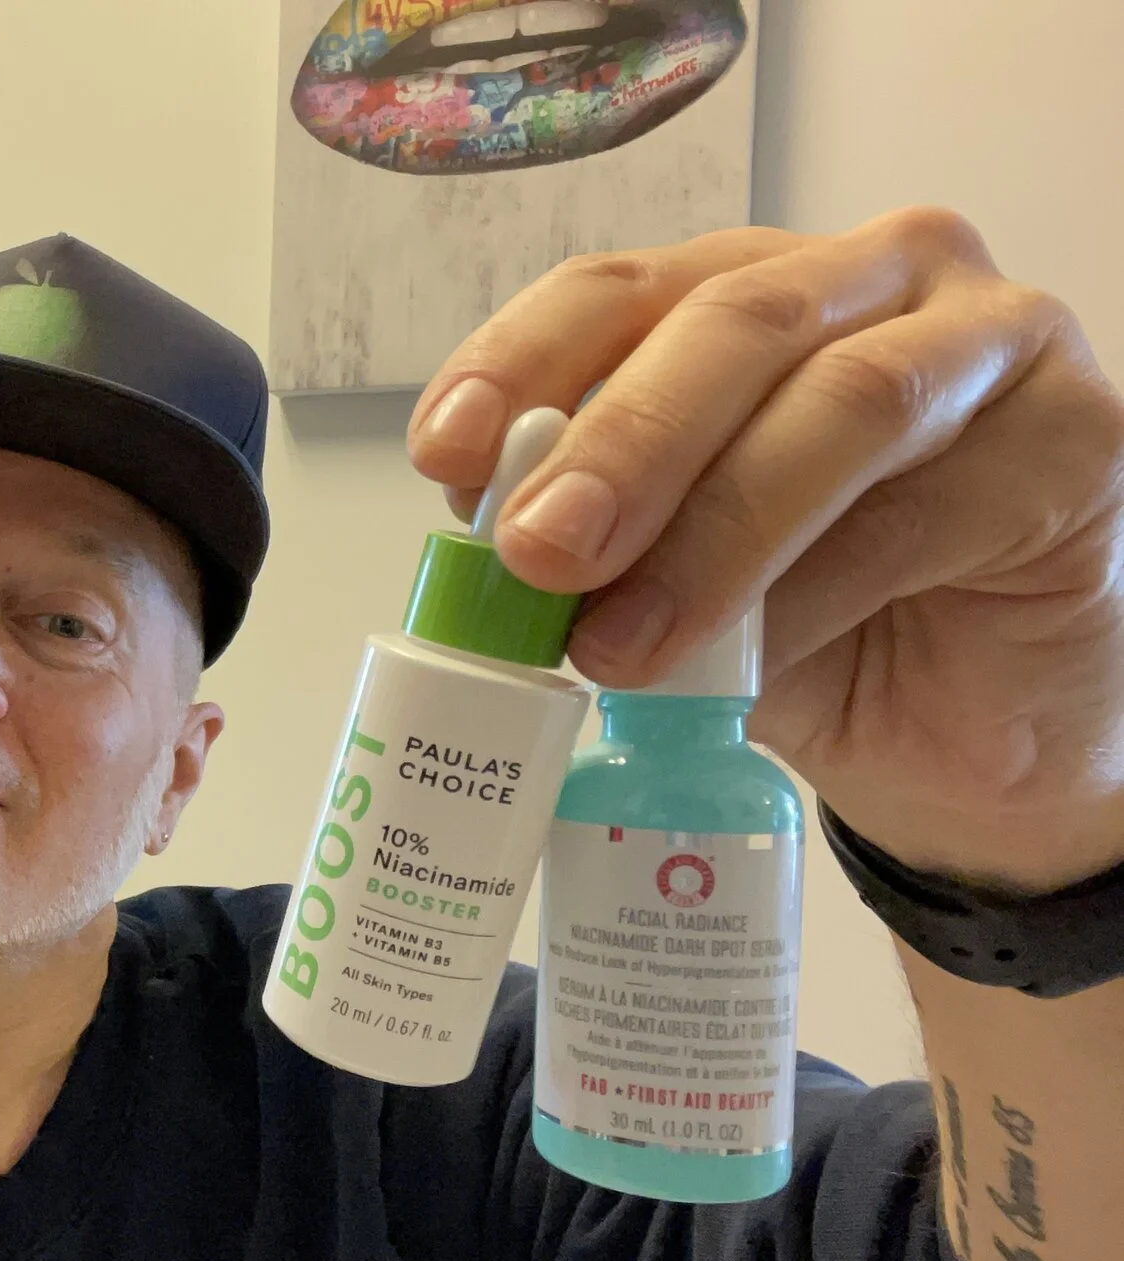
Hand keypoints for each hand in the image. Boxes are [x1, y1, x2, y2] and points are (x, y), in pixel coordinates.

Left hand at [410, 209, 1123, 890]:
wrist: (975, 739)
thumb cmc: (814, 633)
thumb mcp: (669, 584)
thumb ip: (598, 544)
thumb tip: (487, 545)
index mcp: (744, 292)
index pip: (615, 291)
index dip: (518, 362)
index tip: (441, 453)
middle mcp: (868, 279)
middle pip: (729, 321)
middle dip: (618, 440)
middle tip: (537, 553)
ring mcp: (988, 339)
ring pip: (839, 402)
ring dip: (714, 527)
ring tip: (621, 643)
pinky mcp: (1074, 435)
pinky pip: (930, 505)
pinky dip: (823, 592)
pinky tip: (758, 669)